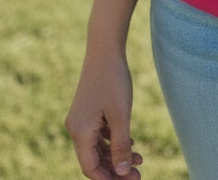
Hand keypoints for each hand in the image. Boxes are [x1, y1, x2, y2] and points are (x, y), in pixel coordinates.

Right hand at [65, 52, 143, 178]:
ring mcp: (82, 120)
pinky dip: (114, 141)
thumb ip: (120, 145)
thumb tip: (123, 172)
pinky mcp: (88, 112)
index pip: (91, 168)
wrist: (105, 50)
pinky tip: (132, 143)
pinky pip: (99, 135)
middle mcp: (76, 129)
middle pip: (94, 160)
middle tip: (138, 174)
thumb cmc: (113, 80)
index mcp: (80, 132)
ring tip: (140, 160)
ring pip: (98, 148)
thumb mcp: (121, 115)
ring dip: (117, 156)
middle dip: (116, 170)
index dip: (109, 179)